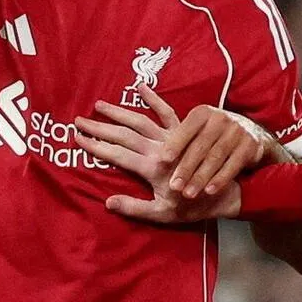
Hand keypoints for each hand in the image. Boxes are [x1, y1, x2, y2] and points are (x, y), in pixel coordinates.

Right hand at [75, 86, 242, 224]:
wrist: (223, 193)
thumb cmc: (192, 206)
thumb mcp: (162, 215)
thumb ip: (135, 208)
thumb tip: (108, 202)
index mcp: (151, 169)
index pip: (116, 155)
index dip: (95, 146)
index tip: (77, 137)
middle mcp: (159, 149)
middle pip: (123, 134)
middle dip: (99, 127)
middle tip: (79, 120)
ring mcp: (171, 138)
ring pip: (139, 121)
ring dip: (118, 111)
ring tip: (99, 104)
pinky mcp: (183, 131)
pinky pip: (167, 111)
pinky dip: (154, 99)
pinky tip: (141, 87)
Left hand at [159, 103, 267, 197]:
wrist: (252, 133)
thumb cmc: (213, 135)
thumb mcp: (197, 130)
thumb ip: (177, 139)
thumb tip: (156, 157)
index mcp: (202, 113)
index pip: (186, 128)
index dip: (174, 144)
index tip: (162, 160)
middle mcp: (220, 118)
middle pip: (200, 146)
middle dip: (186, 168)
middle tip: (174, 186)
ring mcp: (237, 131)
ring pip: (216, 157)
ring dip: (201, 177)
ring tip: (189, 193)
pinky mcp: (251, 145)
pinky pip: (233, 165)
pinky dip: (220, 179)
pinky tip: (209, 190)